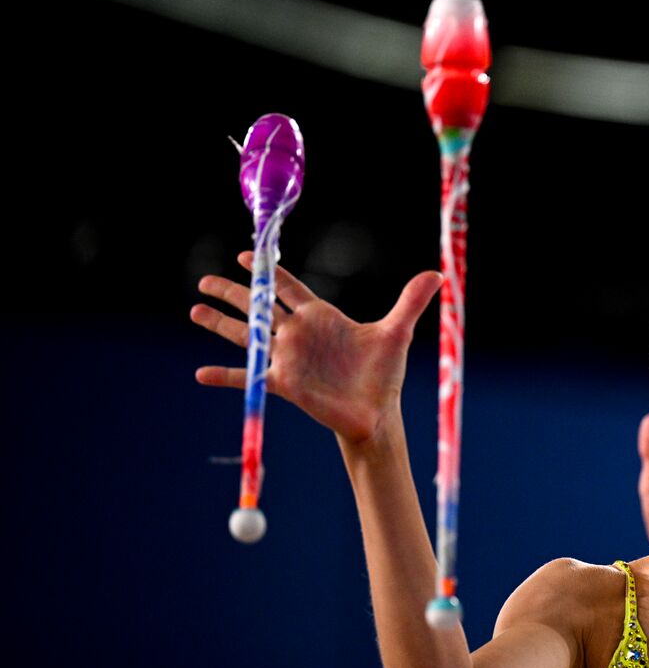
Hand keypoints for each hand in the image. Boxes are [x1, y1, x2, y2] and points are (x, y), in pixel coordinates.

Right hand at [190, 251, 441, 445]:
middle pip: (258, 306)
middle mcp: (298, 333)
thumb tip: (437, 273)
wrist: (376, 413)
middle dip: (233, 292)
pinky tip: (201, 374)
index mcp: (320, 316)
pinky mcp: (284, 383)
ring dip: (219, 324)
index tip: (245, 255)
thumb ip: (410, 301)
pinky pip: (248, 377)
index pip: (287, 287)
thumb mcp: (397, 332)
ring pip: (246, 335)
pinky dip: (226, 376)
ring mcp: (287, 358)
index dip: (266, 270)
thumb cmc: (383, 374)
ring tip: (192, 310)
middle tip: (205, 279)